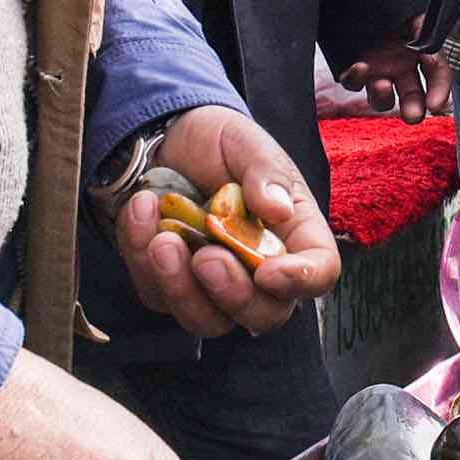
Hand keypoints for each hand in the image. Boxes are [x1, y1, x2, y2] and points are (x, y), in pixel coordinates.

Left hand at [110, 106, 340, 335]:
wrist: (164, 139)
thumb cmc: (218, 143)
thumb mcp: (246, 142)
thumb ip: (266, 172)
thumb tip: (278, 209)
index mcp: (294, 233)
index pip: (319, 271)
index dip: (302, 280)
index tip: (269, 272)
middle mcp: (259, 269)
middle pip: (264, 314)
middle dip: (234, 296)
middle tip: (206, 257)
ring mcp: (212, 284)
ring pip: (206, 320)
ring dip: (180, 288)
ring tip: (162, 238)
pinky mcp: (168, 285)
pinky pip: (155, 294)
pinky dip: (141, 255)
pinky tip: (140, 209)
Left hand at [339, 26, 449, 124]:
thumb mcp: (413, 10)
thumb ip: (424, 30)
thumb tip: (431, 53)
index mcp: (420, 52)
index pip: (437, 75)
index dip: (440, 91)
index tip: (436, 105)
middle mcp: (399, 66)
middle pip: (412, 97)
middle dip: (413, 110)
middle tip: (413, 115)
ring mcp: (376, 70)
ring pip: (381, 98)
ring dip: (383, 97)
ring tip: (382, 86)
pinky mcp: (352, 69)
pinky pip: (352, 81)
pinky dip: (356, 78)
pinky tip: (360, 67)